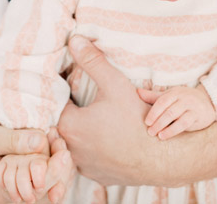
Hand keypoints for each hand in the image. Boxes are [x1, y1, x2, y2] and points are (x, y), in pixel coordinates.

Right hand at [0, 123, 72, 203]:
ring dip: (56, 168)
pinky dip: (47, 167)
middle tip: (63, 144)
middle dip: (60, 169)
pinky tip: (50, 149)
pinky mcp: (17, 189)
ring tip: (58, 143)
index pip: (36, 188)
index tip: (63, 151)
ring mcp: (13, 196)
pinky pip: (38, 184)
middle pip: (46, 192)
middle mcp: (8, 200)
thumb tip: (41, 139)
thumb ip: (12, 140)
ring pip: (45, 189)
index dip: (54, 171)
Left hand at [57, 36, 164, 186]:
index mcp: (69, 126)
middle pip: (63, 125)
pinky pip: (88, 160)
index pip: (57, 104)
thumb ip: (92, 61)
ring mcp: (82, 166)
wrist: (160, 157)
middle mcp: (70, 149)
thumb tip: (75, 40)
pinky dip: (94, 150)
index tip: (76, 88)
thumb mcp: (114, 84)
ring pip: (74, 144)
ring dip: (83, 133)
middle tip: (89, 103)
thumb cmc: (136, 120)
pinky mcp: (96, 175)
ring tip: (99, 121)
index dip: (66, 93)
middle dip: (73, 113)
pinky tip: (109, 139)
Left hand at [138, 85, 215, 139]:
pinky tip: (166, 135)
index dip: (153, 111)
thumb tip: (137, 92)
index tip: (147, 122)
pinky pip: (185, 123)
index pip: (162, 101)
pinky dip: (174, 130)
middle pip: (168, 110)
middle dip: (157, 121)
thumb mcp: (170, 96)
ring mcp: (191, 106)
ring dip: (165, 127)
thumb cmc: (184, 100)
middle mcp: (184, 98)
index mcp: (175, 92)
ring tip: (157, 135)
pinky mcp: (197, 116)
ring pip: (176, 117)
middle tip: (150, 131)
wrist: (208, 102)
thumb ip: (154, 97)